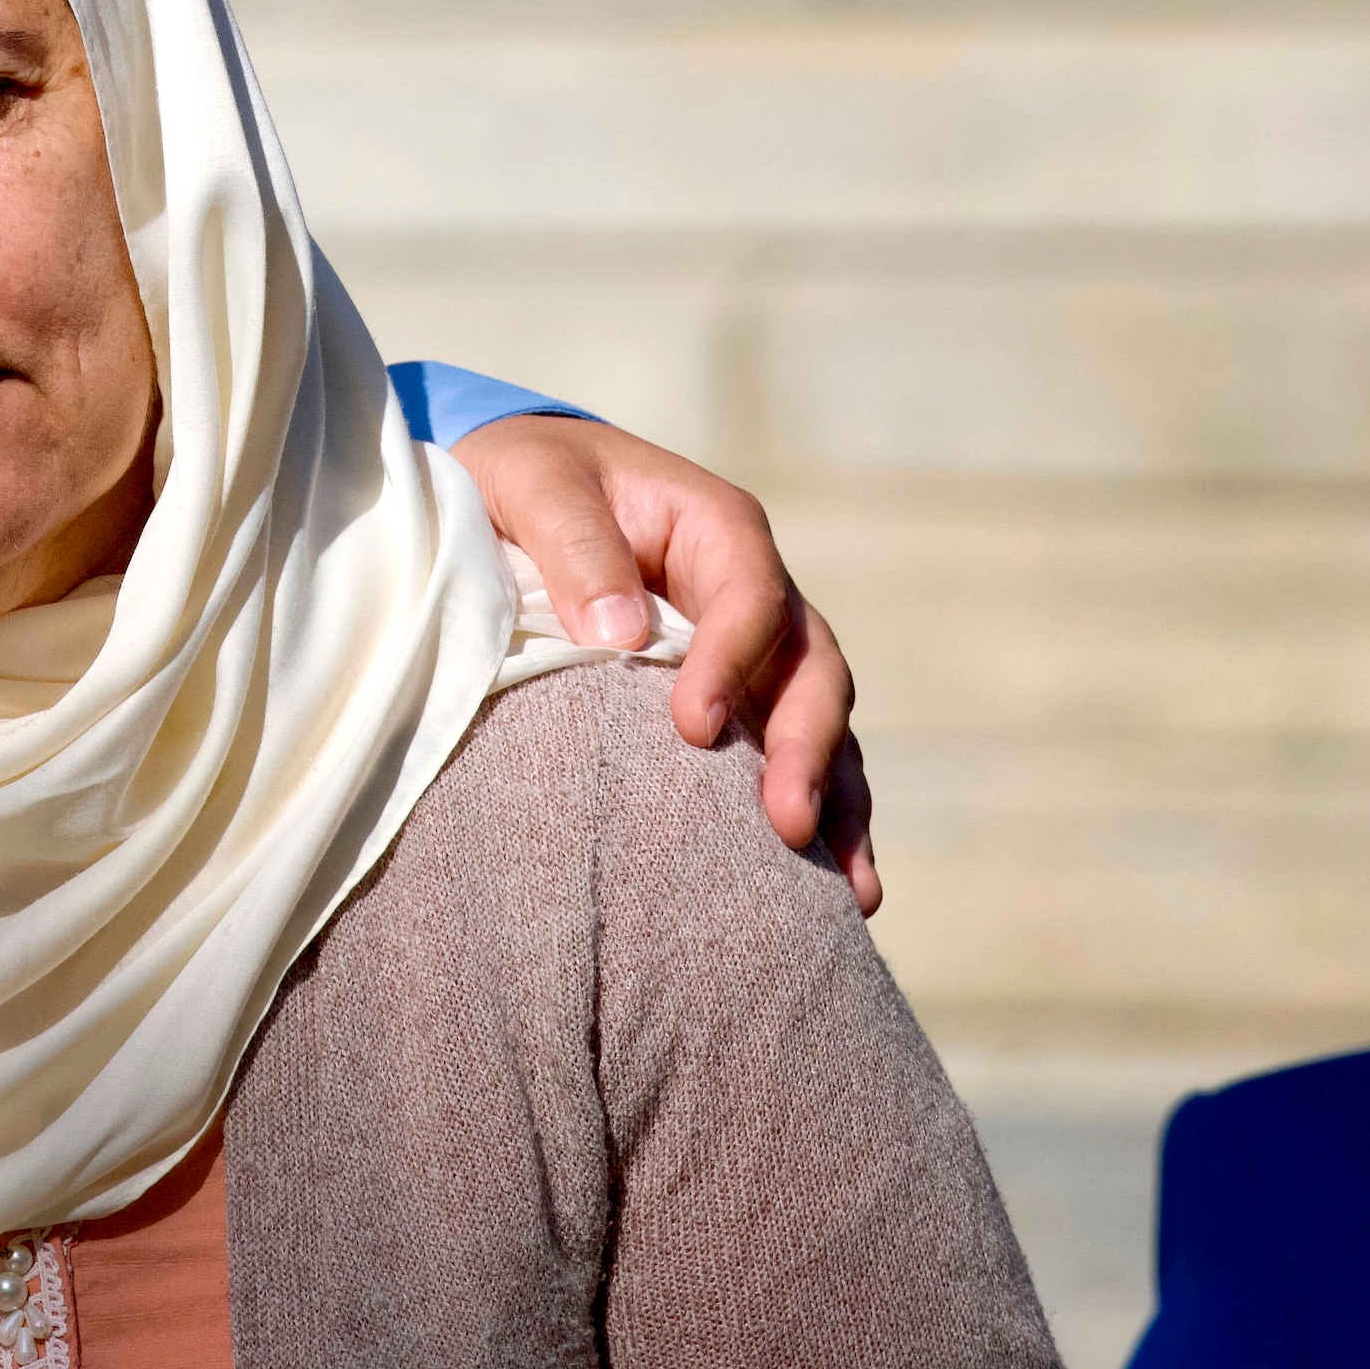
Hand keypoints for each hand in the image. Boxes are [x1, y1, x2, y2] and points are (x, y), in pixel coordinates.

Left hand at [445, 414, 873, 907]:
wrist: (522, 488)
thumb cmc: (529, 478)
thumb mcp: (536, 485)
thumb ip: (574, 546)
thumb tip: (619, 634)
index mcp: (714, 527)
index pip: (750, 594)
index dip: (733, 659)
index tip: (692, 726)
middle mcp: (753, 589)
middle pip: (809, 666)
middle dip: (806, 747)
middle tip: (786, 823)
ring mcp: (756, 651)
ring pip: (820, 722)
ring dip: (835, 799)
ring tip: (846, 889)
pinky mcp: (740, 701)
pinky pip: (792, 756)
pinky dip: (823, 816)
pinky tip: (840, 890)